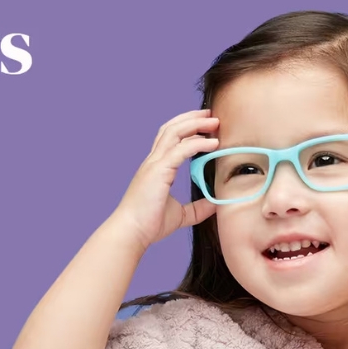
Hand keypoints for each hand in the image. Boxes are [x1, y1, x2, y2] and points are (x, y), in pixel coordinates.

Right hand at [110, 109, 219, 249]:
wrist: (132, 232)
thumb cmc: (149, 224)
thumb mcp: (180, 215)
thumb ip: (197, 208)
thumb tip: (215, 204)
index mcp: (155, 168)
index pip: (169, 138)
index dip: (187, 128)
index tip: (206, 126)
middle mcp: (153, 161)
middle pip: (171, 128)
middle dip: (192, 118)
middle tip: (212, 115)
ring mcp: (154, 164)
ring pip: (174, 132)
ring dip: (196, 124)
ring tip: (214, 121)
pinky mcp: (158, 171)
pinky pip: (181, 149)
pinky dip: (198, 143)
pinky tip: (213, 143)